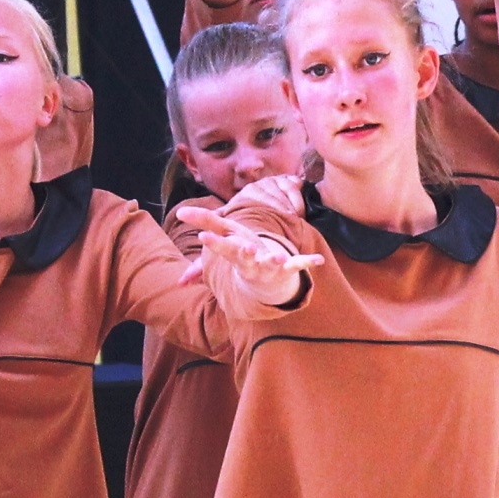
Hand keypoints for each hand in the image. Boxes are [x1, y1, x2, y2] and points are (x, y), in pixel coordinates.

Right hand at [177, 183, 316, 309]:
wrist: (263, 285)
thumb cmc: (241, 255)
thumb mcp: (224, 237)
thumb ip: (204, 222)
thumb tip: (179, 212)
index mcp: (235, 255)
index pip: (221, 248)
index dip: (213, 242)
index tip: (203, 236)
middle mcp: (250, 263)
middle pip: (244, 258)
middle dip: (245, 253)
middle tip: (246, 248)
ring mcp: (269, 268)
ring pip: (270, 265)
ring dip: (274, 261)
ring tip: (279, 256)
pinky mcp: (288, 269)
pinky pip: (298, 266)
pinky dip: (308, 263)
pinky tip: (319, 260)